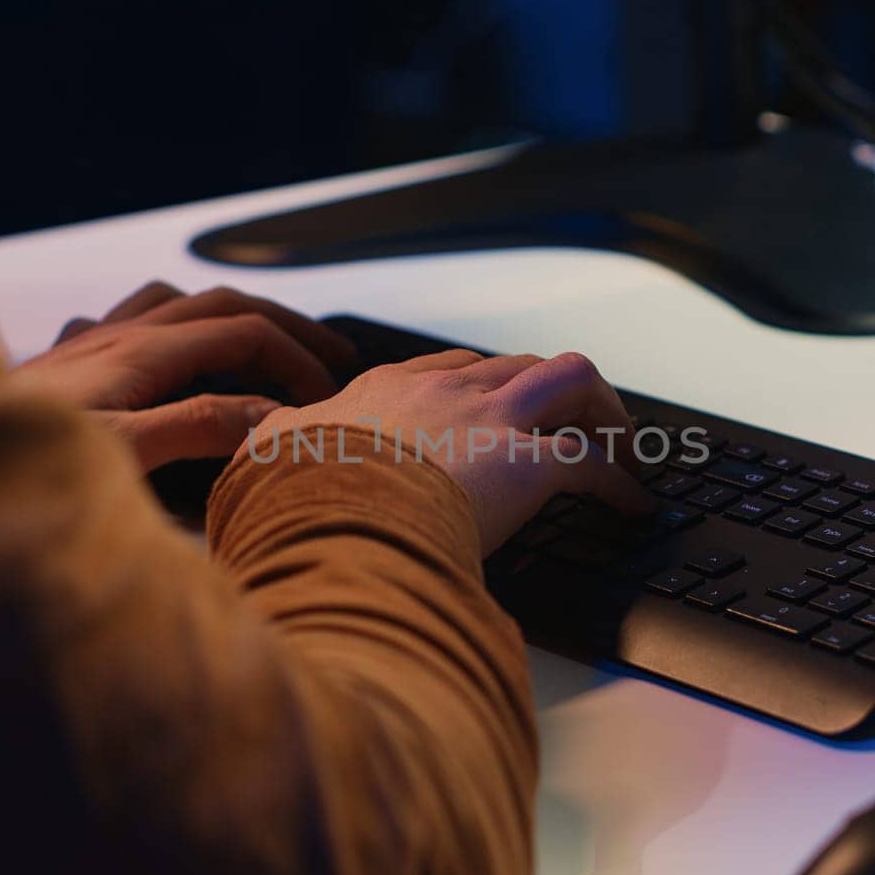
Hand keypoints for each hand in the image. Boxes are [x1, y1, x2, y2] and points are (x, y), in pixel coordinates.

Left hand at [13, 281, 354, 469]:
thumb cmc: (12, 466)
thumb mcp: (120, 455)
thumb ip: (199, 427)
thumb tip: (275, 414)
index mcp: (139, 351)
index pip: (245, 332)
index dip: (297, 359)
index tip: (329, 400)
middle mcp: (115, 334)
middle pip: (222, 304)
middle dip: (284, 326)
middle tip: (332, 359)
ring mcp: (86, 344)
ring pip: (176, 303)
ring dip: (230, 318)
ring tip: (265, 348)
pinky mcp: (62, 365)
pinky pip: (129, 322)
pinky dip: (170, 329)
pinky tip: (165, 359)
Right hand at [252, 348, 654, 554]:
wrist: (322, 510)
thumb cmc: (295, 492)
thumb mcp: (266, 454)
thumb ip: (265, 439)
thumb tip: (244, 439)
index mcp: (387, 392)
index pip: (450, 372)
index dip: (482, 393)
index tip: (494, 417)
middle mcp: (445, 392)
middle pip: (519, 365)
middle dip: (555, 394)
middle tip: (575, 429)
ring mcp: (490, 421)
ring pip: (572, 381)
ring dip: (603, 414)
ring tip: (620, 452)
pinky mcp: (527, 464)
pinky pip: (594, 462)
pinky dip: (620, 483)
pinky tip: (630, 508)